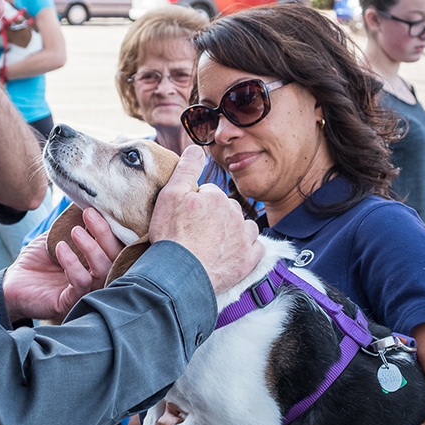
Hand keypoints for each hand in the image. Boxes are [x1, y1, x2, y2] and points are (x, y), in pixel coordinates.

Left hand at [3, 207, 122, 322]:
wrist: (13, 282)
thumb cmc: (37, 260)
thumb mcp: (58, 236)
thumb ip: (75, 224)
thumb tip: (89, 202)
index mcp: (96, 263)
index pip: (115, 247)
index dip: (112, 228)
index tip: (98, 207)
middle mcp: (96, 279)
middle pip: (115, 259)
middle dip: (105, 234)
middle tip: (89, 214)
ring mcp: (85, 292)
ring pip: (103, 271)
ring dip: (92, 248)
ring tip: (75, 231)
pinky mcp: (70, 302)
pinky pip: (81, 283)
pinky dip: (73, 264)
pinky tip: (60, 248)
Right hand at [148, 146, 263, 293]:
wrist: (178, 275)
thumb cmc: (171, 237)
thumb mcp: (169, 196)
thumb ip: (186, 169)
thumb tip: (197, 148)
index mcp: (216, 197)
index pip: (208, 194)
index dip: (195, 205)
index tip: (186, 219)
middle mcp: (234, 214)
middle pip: (226, 209)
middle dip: (214, 217)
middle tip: (196, 233)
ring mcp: (244, 238)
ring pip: (242, 226)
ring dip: (232, 231)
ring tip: (211, 244)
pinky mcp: (250, 259)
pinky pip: (255, 247)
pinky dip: (245, 249)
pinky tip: (229, 254)